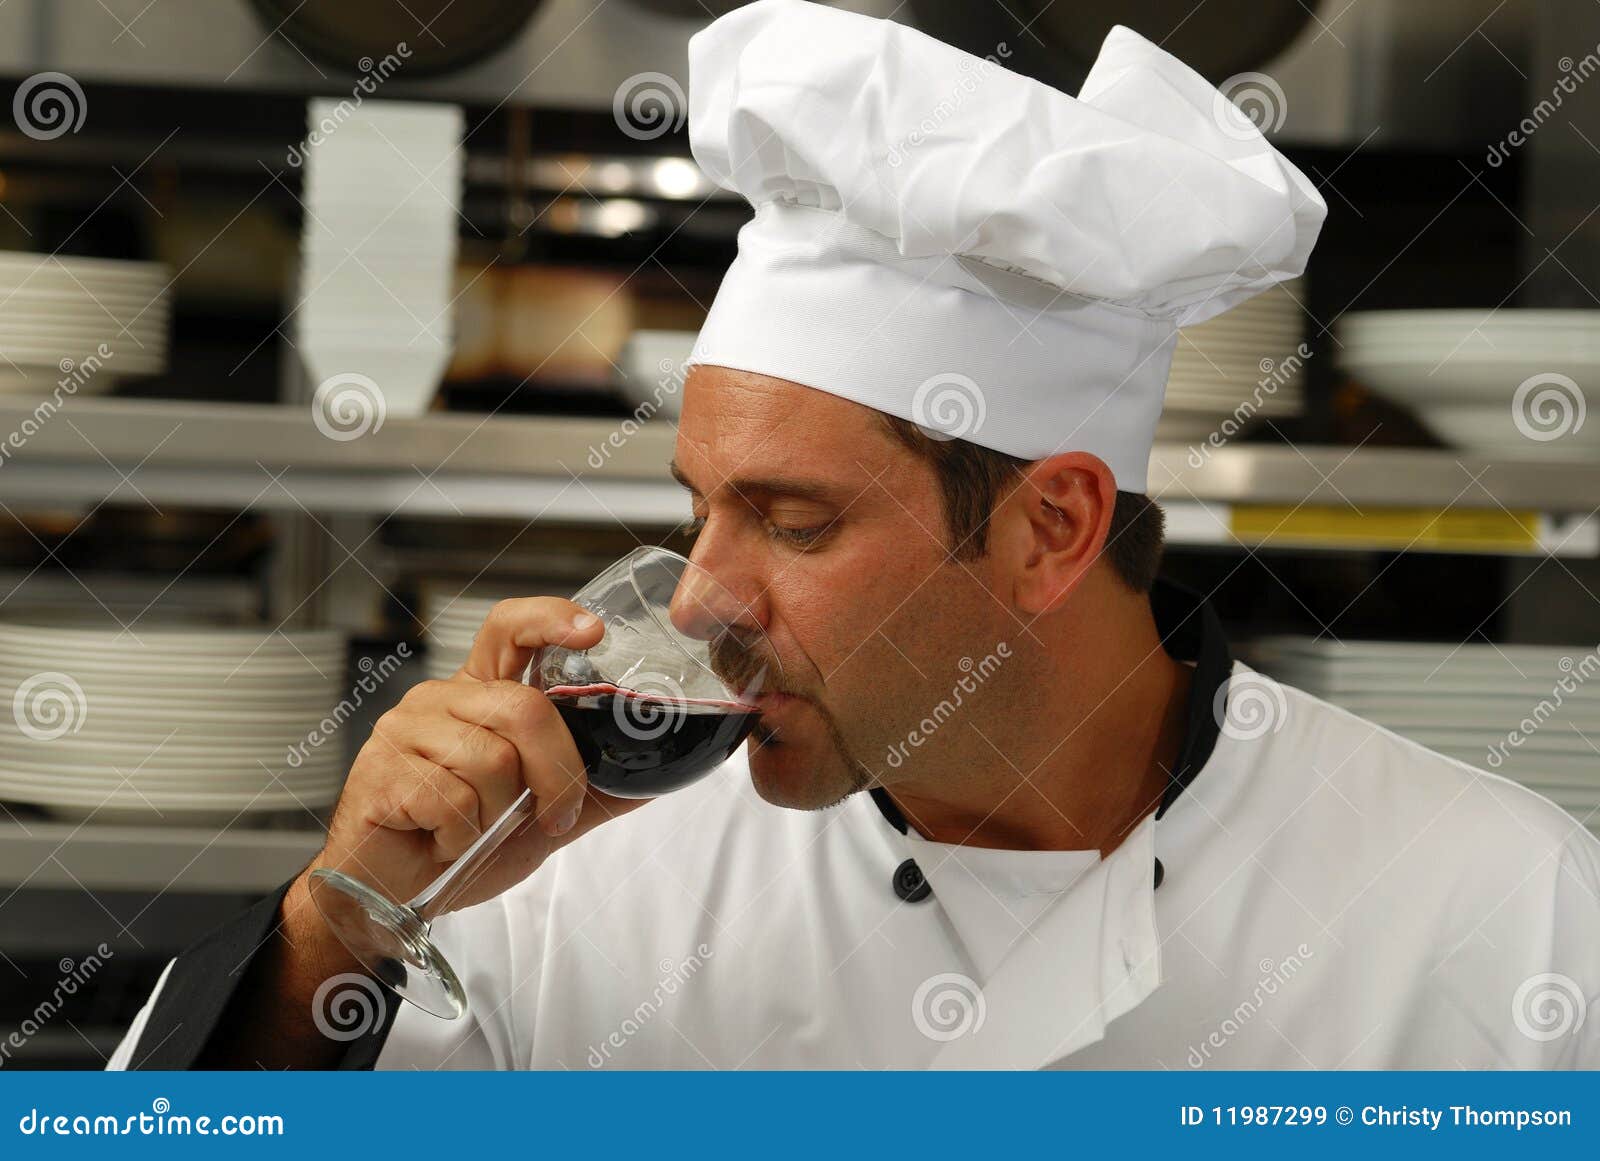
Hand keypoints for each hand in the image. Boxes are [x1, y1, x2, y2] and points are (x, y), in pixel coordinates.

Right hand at [289, 598, 649, 956]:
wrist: (396, 894)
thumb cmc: (463, 842)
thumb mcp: (542, 814)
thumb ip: (592, 789)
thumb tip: (658, 775)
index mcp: (479, 694)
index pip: (509, 628)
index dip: (550, 619)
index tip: (593, 631)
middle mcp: (441, 699)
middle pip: (523, 708)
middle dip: (557, 772)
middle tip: (555, 815)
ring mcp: (406, 731)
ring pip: (491, 759)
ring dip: (499, 814)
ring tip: (476, 830)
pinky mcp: (384, 773)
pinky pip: (452, 799)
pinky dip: (462, 835)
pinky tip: (444, 841)